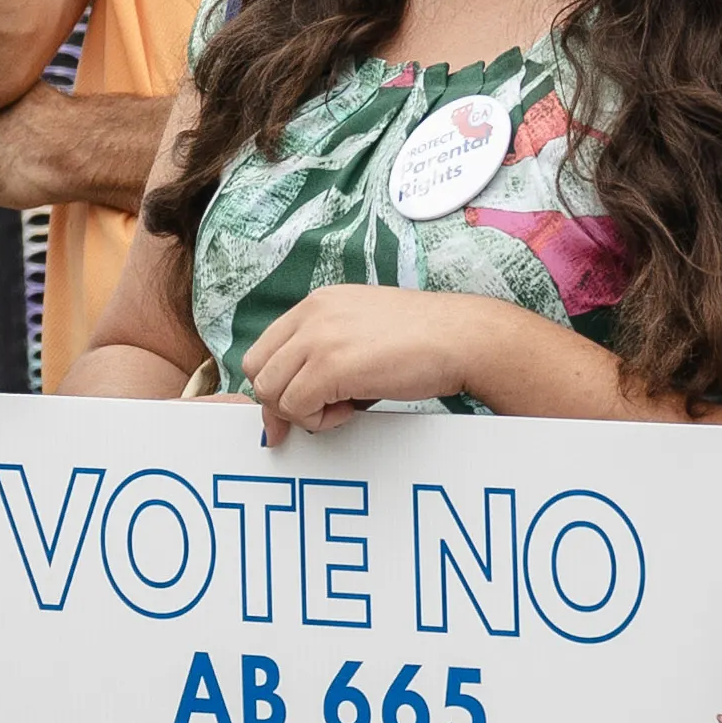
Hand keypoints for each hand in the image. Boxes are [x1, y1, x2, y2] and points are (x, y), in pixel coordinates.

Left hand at [232, 284, 537, 439]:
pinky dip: (320, 420)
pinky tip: (353, 408)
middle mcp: (313, 313)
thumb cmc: (424, 340)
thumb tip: (289, 403)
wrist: (463, 338)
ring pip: (271, 392)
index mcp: (318, 302)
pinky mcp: (331, 364)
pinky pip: (296, 407)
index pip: (264, 349)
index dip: (274, 385)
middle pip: (258, 371)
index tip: (293, 409)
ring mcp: (320, 337)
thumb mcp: (361, 333)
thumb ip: (323, 354)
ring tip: (343, 406)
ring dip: (303, 412)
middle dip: (282, 401)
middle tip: (320, 411)